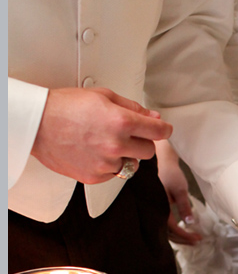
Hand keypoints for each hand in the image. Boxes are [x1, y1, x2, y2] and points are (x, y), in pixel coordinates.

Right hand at [31, 87, 172, 183]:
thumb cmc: (66, 107)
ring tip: (105, 142)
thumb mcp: (104, 96)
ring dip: (125, 155)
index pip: (159, 132)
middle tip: (126, 134)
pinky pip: (115, 174)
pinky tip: (95, 152)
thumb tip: (154, 116)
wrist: (36, 124)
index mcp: (122, 122)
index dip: (164, 129)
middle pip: (149, 151)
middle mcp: (116, 145)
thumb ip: (133, 108)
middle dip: (142, 141)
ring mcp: (105, 163)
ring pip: (132, 164)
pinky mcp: (94, 177)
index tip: (163, 129)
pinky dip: (110, 165)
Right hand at [156, 144, 202, 245]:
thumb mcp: (180, 190)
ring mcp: (156, 212)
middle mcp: (155, 212)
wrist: (164, 164)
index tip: (197, 238)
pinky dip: (176, 230)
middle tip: (198, 241)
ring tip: (193, 238)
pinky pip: (166, 225)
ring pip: (166, 231)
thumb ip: (184, 206)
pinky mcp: (159, 210)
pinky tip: (185, 231)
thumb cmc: (171, 175)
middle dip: (183, 239)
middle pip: (168, 233)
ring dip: (180, 236)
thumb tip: (189, 223)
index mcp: (159, 208)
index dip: (185, 235)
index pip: (173, 228)